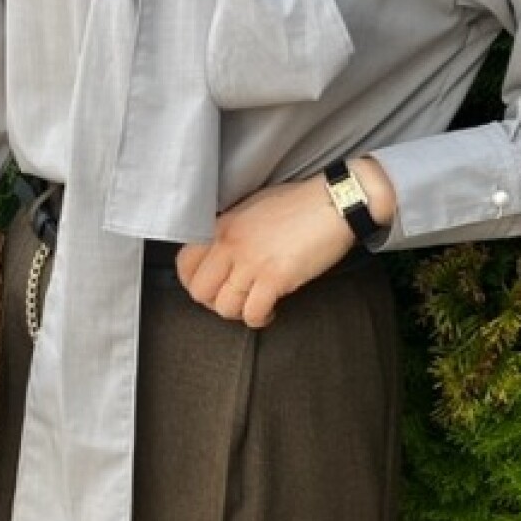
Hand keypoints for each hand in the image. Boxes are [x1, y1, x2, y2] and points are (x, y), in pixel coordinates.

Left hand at [175, 159, 394, 328]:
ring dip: (239, 312)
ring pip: (224, 307)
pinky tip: (271, 309)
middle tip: (235, 299)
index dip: (195, 282)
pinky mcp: (275, 278)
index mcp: (223, 225)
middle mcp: (231, 243)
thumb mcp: (254, 208)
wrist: (335, 202)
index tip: (211, 287)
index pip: (185, 263)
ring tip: (255, 304)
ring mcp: (251, 261)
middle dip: (215, 302)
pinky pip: (253, 313)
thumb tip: (223, 254)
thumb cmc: (300, 203)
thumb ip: (233, 231)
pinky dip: (260, 318)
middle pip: (200, 291)